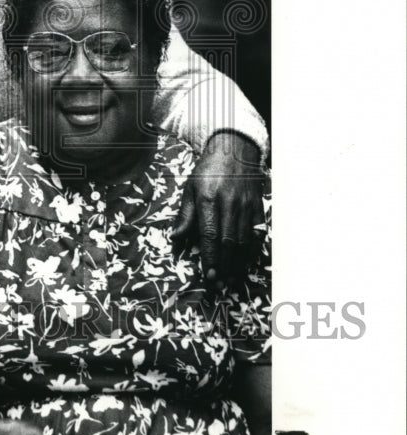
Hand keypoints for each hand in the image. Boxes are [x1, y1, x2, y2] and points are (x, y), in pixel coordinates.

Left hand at [171, 132, 265, 285]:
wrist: (235, 149)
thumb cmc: (208, 170)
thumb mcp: (190, 188)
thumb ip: (185, 215)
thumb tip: (176, 239)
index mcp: (209, 198)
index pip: (210, 234)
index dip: (210, 258)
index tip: (209, 277)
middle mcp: (230, 203)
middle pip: (228, 242)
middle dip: (224, 267)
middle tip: (219, 285)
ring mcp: (247, 205)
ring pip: (244, 241)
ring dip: (238, 263)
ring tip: (231, 279)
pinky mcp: (258, 206)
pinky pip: (257, 233)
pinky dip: (252, 251)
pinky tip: (245, 262)